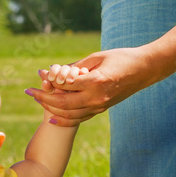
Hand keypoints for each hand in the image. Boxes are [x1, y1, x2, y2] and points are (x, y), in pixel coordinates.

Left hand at [26, 47, 159, 125]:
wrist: (145, 70)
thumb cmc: (122, 57)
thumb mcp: (97, 57)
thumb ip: (76, 67)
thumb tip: (56, 71)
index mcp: (96, 82)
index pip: (65, 85)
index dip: (50, 79)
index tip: (39, 73)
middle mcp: (97, 97)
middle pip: (63, 103)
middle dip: (43, 98)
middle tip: (30, 92)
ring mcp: (100, 106)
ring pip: (69, 114)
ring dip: (51, 108)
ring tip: (38, 100)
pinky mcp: (102, 109)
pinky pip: (79, 118)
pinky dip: (64, 119)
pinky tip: (51, 116)